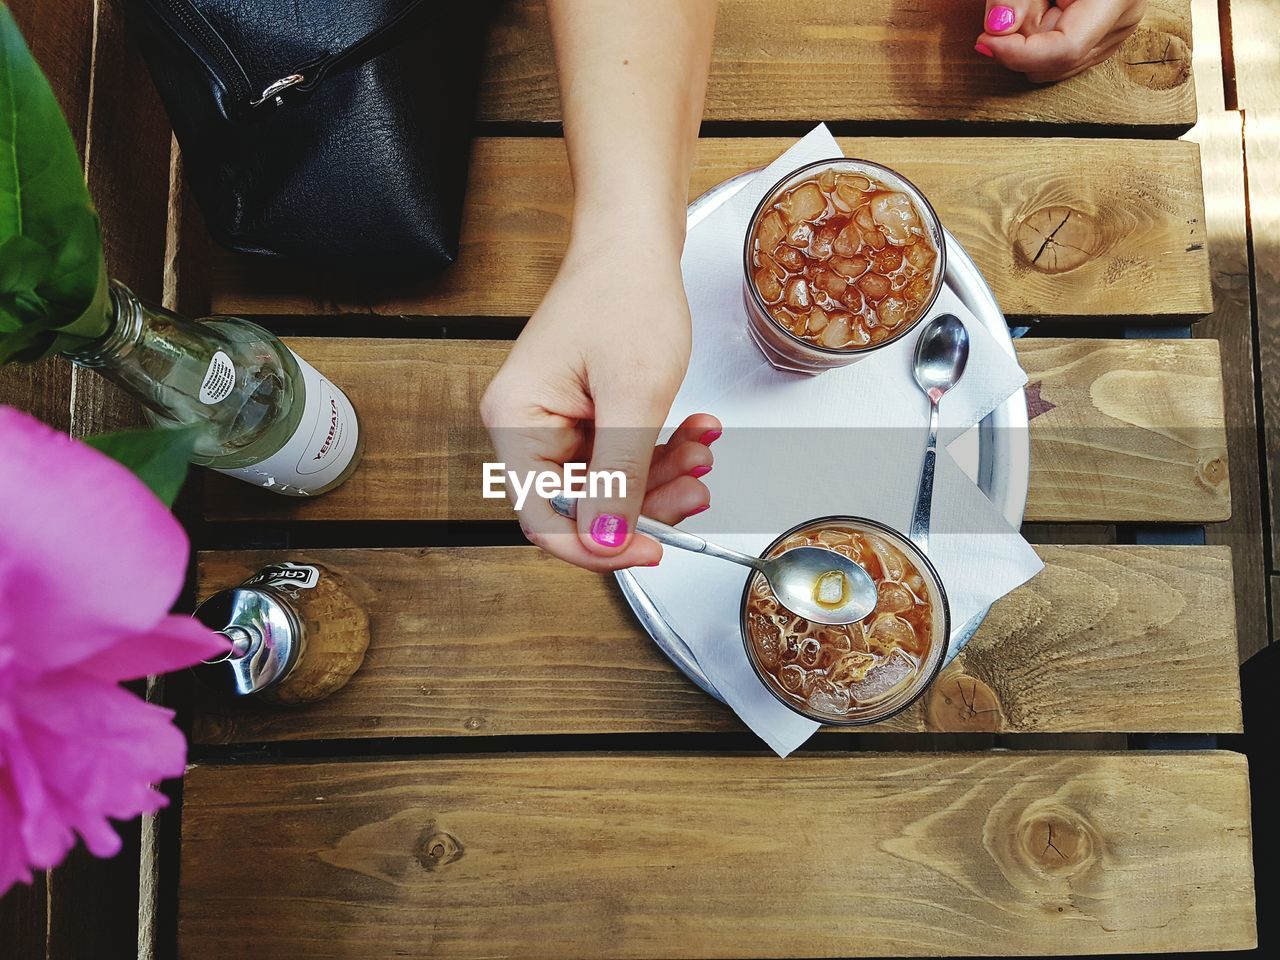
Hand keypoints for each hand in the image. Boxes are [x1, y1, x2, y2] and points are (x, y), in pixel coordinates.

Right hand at [481, 229, 717, 571]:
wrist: (636, 239)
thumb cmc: (625, 294)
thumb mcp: (634, 396)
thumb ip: (620, 476)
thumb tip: (608, 542)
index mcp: (517, 423)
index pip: (544, 518)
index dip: (597, 546)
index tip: (649, 550)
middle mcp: (528, 427)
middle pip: (582, 504)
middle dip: (646, 502)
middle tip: (695, 490)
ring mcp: (558, 420)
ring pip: (612, 483)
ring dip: (663, 475)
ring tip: (702, 450)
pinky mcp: (587, 412)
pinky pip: (625, 454)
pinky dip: (663, 449)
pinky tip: (697, 431)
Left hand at [975, 0, 1146, 82]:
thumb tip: (996, 28)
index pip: (1066, 48)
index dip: (1020, 53)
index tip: (985, 41)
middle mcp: (1120, 22)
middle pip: (1053, 62)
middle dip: (1022, 39)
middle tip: (1017, 4)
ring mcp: (1113, 35)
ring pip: (1051, 67)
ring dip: (1029, 38)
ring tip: (1037, 0)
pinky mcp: (1101, 41)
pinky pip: (1056, 59)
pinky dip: (1038, 40)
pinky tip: (1044, 9)